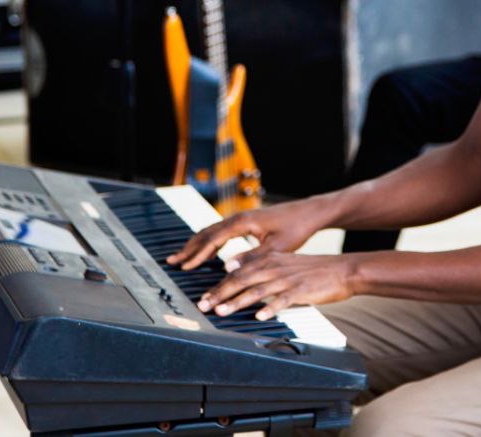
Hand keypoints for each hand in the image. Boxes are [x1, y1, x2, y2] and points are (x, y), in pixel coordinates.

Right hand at [166, 197, 330, 270]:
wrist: (309, 212)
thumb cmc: (296, 228)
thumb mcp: (276, 247)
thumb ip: (252, 258)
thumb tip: (227, 269)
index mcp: (243, 222)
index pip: (213, 238)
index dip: (198, 253)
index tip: (185, 266)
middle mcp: (239, 217)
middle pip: (207, 232)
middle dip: (189, 248)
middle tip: (172, 262)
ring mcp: (241, 218)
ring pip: (212, 231)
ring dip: (196, 244)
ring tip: (182, 257)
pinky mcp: (246, 222)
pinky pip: (221, 232)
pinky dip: (209, 242)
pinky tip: (205, 253)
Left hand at [196, 252, 357, 320]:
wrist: (341, 270)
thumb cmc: (311, 269)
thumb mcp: (282, 261)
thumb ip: (258, 265)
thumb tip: (232, 269)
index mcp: (269, 259)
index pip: (238, 272)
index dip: (219, 285)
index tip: (204, 298)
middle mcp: (275, 267)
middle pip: (242, 280)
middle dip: (220, 293)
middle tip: (204, 306)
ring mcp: (287, 279)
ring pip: (257, 290)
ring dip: (238, 301)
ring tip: (222, 311)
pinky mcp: (301, 290)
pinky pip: (283, 300)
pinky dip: (270, 308)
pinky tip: (260, 316)